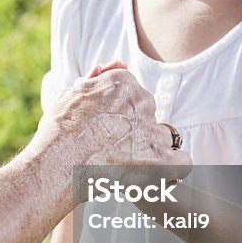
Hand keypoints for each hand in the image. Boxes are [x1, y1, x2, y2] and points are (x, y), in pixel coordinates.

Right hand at [46, 65, 190, 172]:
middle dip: (136, 130)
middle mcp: (142, 102)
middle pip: (148, 115)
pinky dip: (174, 170)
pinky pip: (182, 162)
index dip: (121, 113)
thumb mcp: (71, 93)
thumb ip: (96, 79)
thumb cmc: (59, 130)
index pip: (133, 95)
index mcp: (122, 83)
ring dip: (151, 150)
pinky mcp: (160, 159)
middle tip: (114, 148)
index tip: (109, 127)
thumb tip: (118, 66)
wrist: (60, 160)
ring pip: (163, 137)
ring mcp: (152, 130)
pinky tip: (161, 176)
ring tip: (128, 166)